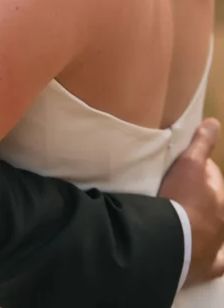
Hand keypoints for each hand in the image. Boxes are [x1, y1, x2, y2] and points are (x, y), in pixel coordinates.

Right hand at [159, 118, 223, 285]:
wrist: (172, 239)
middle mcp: (222, 221)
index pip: (211, 175)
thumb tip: (214, 123)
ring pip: (218, 232)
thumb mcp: (189, 164)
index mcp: (219, 197)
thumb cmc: (181, 199)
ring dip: (208, 225)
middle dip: (202, 196)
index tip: (182, 166)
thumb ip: (201, 143)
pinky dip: (221, 260)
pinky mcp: (208, 266)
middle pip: (214, 203)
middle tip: (180, 191)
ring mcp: (216, 245)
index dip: (197, 167)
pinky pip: (220, 264)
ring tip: (190, 218)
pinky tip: (219, 258)